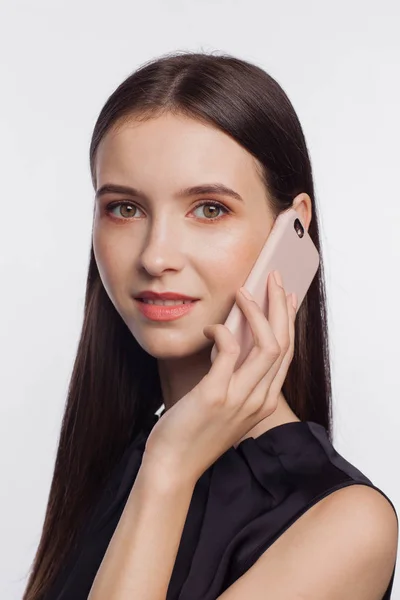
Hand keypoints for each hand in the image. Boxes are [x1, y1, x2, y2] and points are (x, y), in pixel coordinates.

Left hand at [144, 271, 296, 485]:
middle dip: (280, 306)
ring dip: (257, 311)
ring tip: (244, 291)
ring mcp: (240, 398)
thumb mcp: (226, 403)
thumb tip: (233, 337)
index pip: (287, 352)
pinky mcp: (216, 395)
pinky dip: (223, 330)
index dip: (288, 320)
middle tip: (273, 279)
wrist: (173, 465)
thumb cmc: (195, 431)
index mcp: (265, 400)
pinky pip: (230, 350)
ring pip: (267, 344)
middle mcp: (260, 399)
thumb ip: (235, 375)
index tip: (287, 296)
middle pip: (283, 343)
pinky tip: (211, 325)